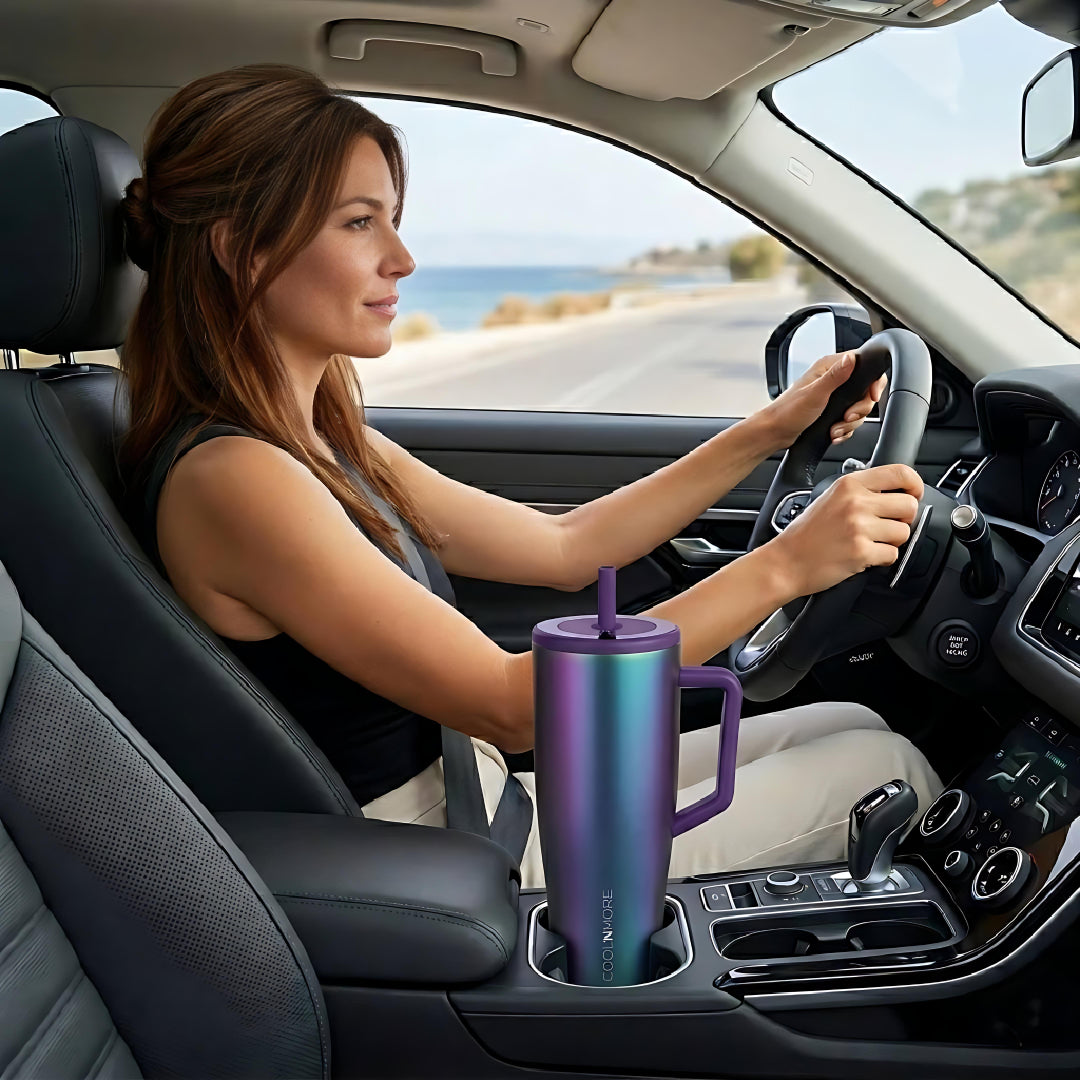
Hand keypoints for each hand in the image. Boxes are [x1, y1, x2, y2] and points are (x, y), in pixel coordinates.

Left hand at [760, 351, 887, 451]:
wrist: (775, 433)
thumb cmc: (788, 412)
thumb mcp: (815, 393)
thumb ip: (836, 376)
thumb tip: (851, 358)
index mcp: (828, 367)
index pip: (863, 365)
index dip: (872, 382)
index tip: (871, 396)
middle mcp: (832, 379)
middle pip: (864, 391)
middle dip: (859, 409)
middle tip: (847, 417)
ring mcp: (832, 397)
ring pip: (857, 409)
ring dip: (849, 424)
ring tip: (834, 429)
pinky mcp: (831, 412)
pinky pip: (849, 421)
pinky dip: (844, 430)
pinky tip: (833, 434)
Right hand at [768, 464, 923, 597]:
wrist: (786, 562)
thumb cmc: (806, 534)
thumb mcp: (830, 497)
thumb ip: (861, 491)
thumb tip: (898, 493)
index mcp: (849, 484)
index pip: (900, 473)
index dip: (915, 485)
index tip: (913, 495)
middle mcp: (855, 502)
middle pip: (909, 505)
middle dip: (903, 519)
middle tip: (886, 526)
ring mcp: (858, 527)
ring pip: (904, 532)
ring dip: (891, 541)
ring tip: (869, 542)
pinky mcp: (861, 551)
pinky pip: (892, 555)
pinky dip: (881, 559)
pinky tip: (863, 556)